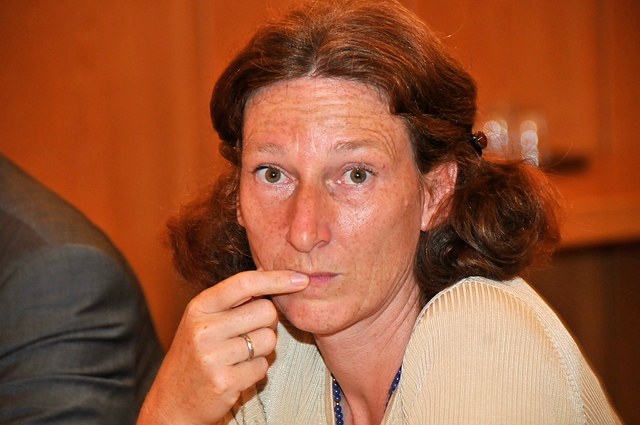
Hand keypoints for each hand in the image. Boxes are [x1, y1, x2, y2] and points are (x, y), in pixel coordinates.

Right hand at [137, 270, 308, 424]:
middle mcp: (203, 329)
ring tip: (241, 354)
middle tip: (252, 332)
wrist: (172, 401)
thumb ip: (232, 298)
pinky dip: (257, 369)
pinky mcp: (224, 382)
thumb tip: (266, 271)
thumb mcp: (203, 319)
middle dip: (269, 321)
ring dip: (264, 347)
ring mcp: (212, 357)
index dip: (276, 278)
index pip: (244, 283)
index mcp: (199, 307)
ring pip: (269, 339)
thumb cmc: (195, 354)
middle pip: (266, 311)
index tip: (301, 279)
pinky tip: (238, 372)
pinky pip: (263, 366)